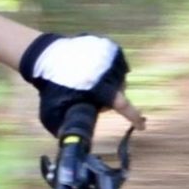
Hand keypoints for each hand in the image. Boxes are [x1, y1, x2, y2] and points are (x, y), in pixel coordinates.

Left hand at [18, 33, 134, 136]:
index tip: (141, 126)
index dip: (133, 117)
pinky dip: (110, 69)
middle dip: (109, 98)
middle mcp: (108, 70)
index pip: (122, 105)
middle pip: (120, 91)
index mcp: (99, 88)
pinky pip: (117, 63)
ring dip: (110, 83)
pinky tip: (95, 71)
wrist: (46, 57)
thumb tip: (73, 142)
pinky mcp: (108, 46)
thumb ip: (65, 128)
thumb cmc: (51, 86)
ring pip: (120, 77)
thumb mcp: (53, 113)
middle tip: (91, 97)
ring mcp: (110, 56)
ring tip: (92, 82)